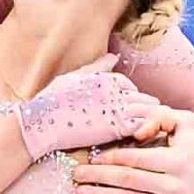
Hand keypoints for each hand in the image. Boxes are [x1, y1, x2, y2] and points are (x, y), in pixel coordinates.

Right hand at [17, 59, 166, 161]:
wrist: (41, 123)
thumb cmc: (51, 101)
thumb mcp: (73, 77)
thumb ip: (96, 67)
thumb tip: (114, 56)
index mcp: (105, 78)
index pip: (127, 85)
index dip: (131, 94)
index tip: (129, 104)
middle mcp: (114, 91)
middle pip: (142, 97)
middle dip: (146, 107)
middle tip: (149, 117)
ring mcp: (116, 108)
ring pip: (146, 111)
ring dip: (151, 119)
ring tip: (153, 128)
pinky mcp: (116, 127)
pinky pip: (141, 126)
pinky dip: (146, 130)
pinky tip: (144, 137)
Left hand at [70, 108, 193, 193]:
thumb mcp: (187, 123)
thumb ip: (160, 117)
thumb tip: (136, 132)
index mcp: (177, 160)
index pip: (135, 160)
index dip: (109, 160)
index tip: (91, 159)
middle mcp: (176, 186)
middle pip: (127, 182)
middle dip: (98, 179)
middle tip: (76, 176)